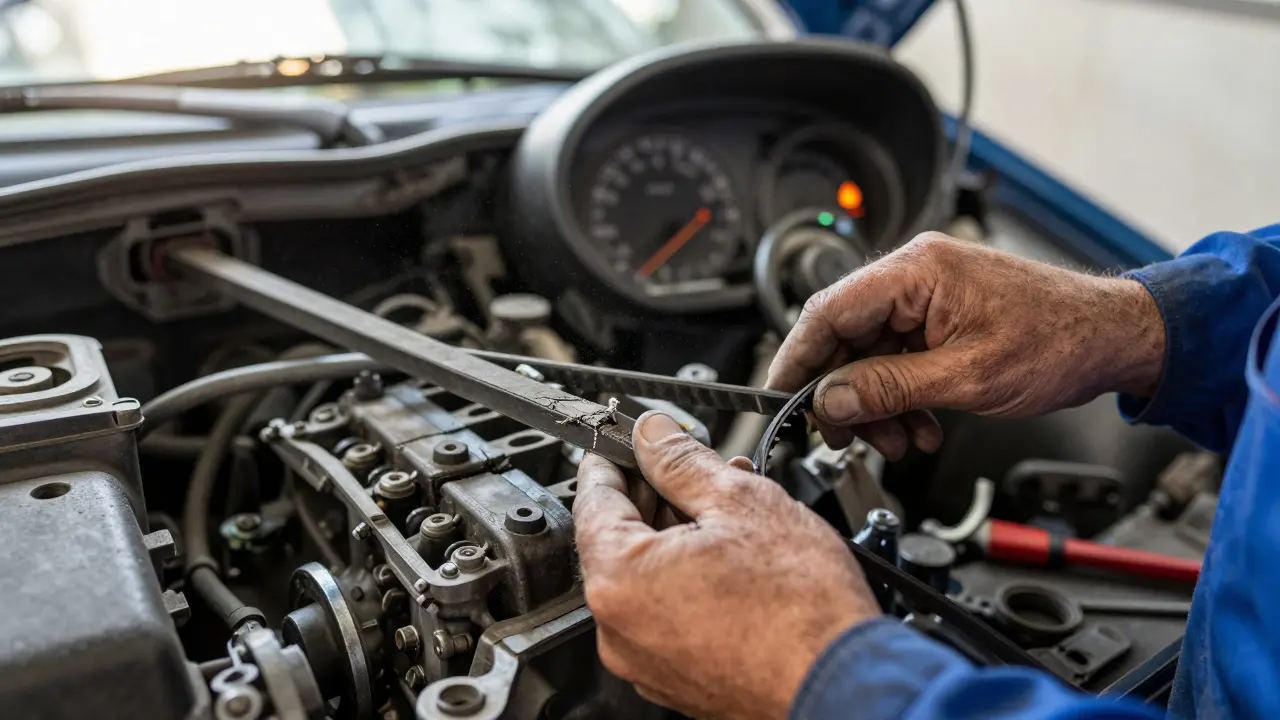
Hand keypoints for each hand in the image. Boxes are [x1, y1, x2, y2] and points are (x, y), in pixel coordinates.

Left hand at [574, 411, 878, 718]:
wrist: (845, 685)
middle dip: (656, 496)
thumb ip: (682, 461)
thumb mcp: (741, 502)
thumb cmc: (803, 611)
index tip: (625, 440)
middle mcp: (620, 631)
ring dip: (677, 537)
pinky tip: (730, 559)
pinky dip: (689, 582)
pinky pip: (667, 617)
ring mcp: (647, 663)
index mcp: (620, 581)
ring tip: (727, 512)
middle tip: (692, 468)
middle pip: (618, 540)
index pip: (592, 498)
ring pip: (646, 579)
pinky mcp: (677, 682)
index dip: (612, 458)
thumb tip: (653, 434)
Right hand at [767, 233, 1165, 458]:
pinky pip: (897, 356)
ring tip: (900, 440)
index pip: (827, 312)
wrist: (1115, 337)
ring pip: (869, 354)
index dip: (797, 360)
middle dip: (844, 394)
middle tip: (846, 436)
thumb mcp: (965, 378)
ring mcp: (926, 294)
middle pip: (844, 337)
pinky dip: (900, 396)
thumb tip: (831, 399)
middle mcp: (914, 274)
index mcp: (915, 272)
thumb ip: (888, 388)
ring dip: (876, 404)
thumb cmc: (1059, 341)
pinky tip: (919, 425)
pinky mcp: (939, 314)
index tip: (781, 399)